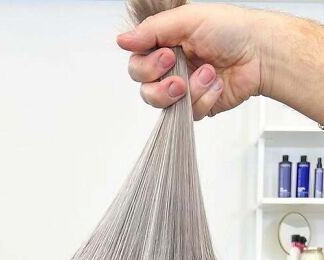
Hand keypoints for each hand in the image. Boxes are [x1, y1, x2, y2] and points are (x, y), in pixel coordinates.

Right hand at [117, 4, 270, 119]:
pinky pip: (187, 114)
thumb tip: (122, 40)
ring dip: (188, 91)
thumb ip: (152, 30)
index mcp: (166, 45)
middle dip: (162, 86)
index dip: (146, 66)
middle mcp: (171, 69)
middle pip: (145, 89)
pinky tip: (216, 84)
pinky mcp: (195, 107)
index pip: (137, 64)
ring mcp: (182, 90)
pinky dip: (204, 98)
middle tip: (179, 77)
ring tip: (207, 75)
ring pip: (163, 105)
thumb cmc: (233, 31)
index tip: (167, 57)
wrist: (261, 54)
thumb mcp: (189, 20)